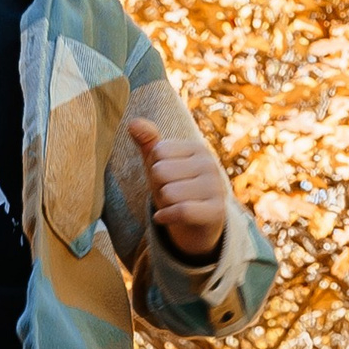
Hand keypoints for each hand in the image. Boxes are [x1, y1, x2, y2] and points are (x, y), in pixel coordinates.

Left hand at [127, 119, 229, 257]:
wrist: (197, 226)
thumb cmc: (176, 189)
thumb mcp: (160, 165)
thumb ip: (147, 142)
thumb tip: (132, 122)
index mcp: (198, 148)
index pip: (158, 151)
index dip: (153, 168)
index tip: (166, 178)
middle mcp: (210, 164)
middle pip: (160, 171)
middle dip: (158, 187)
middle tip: (170, 195)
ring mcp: (216, 187)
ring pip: (169, 193)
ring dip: (163, 204)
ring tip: (174, 206)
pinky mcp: (217, 211)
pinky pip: (182, 211)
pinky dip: (165, 217)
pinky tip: (163, 218)